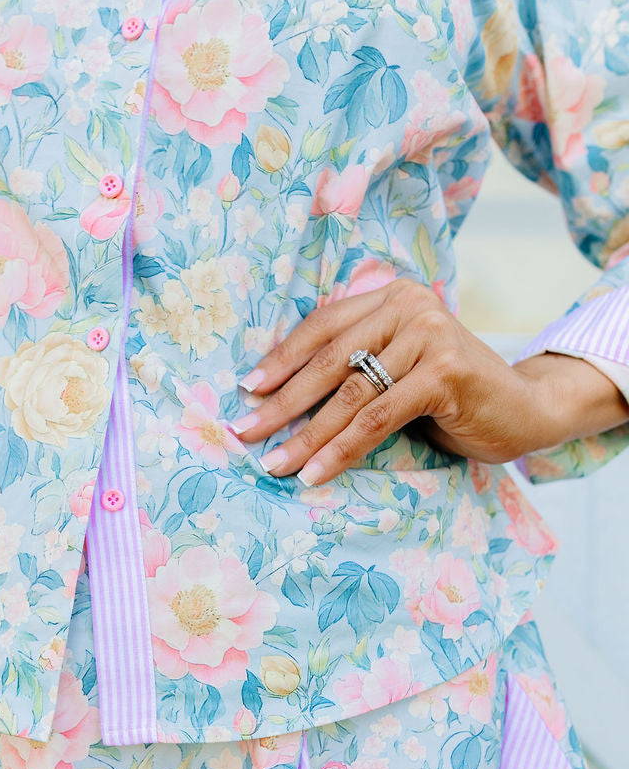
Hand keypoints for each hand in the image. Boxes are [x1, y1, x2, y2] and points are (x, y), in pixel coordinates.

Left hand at [231, 278, 628, 484]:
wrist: (525, 409)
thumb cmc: (451, 395)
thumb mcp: (398, 368)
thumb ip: (357, 366)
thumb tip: (276, 396)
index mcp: (392, 297)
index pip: (323, 326)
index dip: (282, 358)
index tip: (247, 391)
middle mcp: (410, 306)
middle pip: (329, 360)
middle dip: (282, 403)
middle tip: (244, 432)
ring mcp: (430, 336)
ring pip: (350, 395)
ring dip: (306, 435)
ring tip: (275, 464)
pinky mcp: (445, 373)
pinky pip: (377, 418)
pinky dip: (341, 449)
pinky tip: (316, 472)